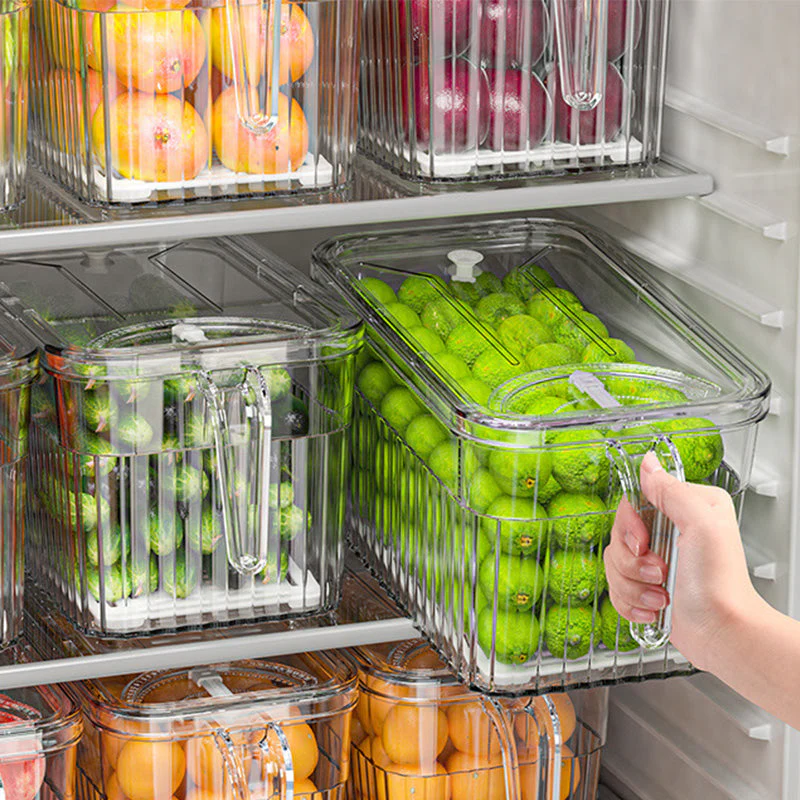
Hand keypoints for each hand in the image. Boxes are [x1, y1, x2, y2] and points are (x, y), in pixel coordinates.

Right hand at [604, 451, 759, 671]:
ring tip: (661, 593)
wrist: (721, 633)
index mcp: (685, 508)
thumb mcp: (702, 525)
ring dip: (634, 584)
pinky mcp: (644, 586)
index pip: (633, 501)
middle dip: (632, 561)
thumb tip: (648, 463)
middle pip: (618, 534)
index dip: (630, 525)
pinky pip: (614, 588)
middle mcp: (669, 530)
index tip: (644, 542)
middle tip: (660, 571)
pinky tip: (654, 606)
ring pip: (612, 563)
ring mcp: (655, 559)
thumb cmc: (720, 585)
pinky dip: (631, 602)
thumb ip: (672, 491)